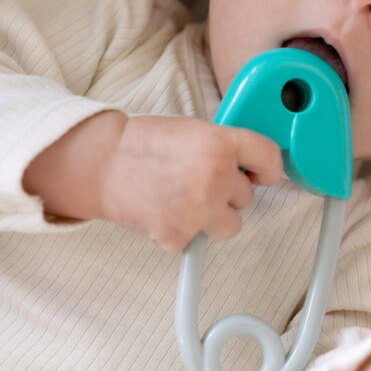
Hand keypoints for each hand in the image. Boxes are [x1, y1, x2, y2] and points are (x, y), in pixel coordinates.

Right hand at [100, 115, 282, 250]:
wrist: (102, 164)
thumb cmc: (143, 144)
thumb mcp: (193, 129)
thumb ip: (223, 147)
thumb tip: (249, 168)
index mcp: (220, 143)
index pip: (268, 158)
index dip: (268, 169)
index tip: (263, 175)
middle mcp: (216, 176)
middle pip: (246, 196)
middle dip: (227, 192)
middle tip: (196, 181)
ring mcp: (199, 209)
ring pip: (231, 225)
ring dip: (213, 217)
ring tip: (184, 200)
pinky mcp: (180, 235)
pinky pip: (197, 240)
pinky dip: (182, 232)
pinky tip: (164, 212)